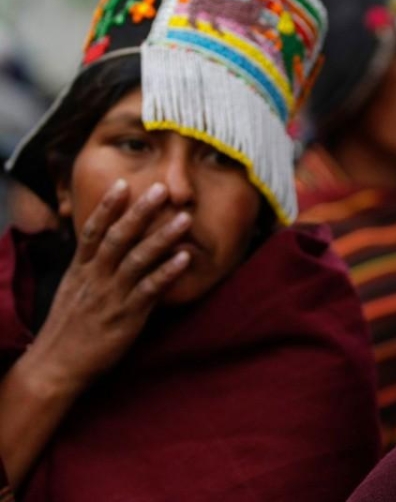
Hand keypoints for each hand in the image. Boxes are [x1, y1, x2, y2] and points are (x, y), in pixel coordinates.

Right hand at [26, 179, 191, 394]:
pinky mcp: (126, 317)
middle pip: (117, 237)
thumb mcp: (73, 290)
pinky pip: (149, 290)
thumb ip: (91, 267)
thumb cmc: (69, 328)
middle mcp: (95, 278)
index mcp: (81, 270)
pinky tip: (185, 259)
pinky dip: (167, 273)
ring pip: (137, 260)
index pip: (93, 231)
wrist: (56, 367)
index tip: (123, 183)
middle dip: (140, 212)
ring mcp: (111, 296)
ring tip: (184, 219)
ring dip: (162, 237)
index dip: (108, 206)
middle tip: (162, 189)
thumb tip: (109, 247)